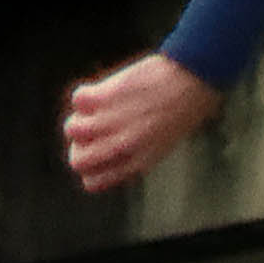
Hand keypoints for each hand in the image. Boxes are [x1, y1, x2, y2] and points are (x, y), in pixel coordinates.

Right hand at [65, 53, 224, 193]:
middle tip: (92, 132)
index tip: (97, 154)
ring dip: (81, 117)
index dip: (90, 169)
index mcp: (137, 162)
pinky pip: (78, 99)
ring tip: (97, 109)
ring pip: (71, 129)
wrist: (192, 80)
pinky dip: (86, 93)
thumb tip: (111, 153)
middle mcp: (120, 146)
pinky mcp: (105, 96)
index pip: (93, 182)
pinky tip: (101, 91)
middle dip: (80, 147)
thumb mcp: (163, 144)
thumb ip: (135, 153)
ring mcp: (110, 121)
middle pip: (77, 161)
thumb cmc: (185, 109)